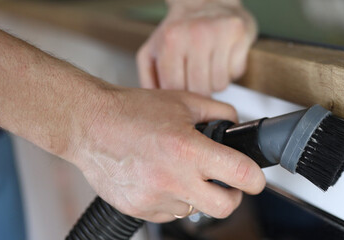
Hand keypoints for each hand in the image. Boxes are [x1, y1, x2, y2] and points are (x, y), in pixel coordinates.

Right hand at [68, 87, 265, 221]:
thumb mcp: (184, 101)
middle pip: (225, 208)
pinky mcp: (140, 209)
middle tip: (227, 184)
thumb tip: (238, 127)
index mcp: (188, 149)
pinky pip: (171, 213)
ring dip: (198, 195)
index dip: (256, 180)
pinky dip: (174, 199)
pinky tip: (162, 178)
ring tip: (183, 172)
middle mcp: (173, 178)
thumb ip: (219, 112)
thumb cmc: (131, 111)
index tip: (256, 179)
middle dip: (233, 197)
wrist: (87, 125)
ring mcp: (155, 197)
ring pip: (196, 210)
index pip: (240, 175)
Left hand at [137, 0, 256, 95]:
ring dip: (215, 82)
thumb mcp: (154, 50)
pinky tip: (223, 58)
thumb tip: (157, 104)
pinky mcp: (238, 32)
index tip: (182, 89)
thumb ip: (149, 78)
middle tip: (197, 78)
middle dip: (199, 91)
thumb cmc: (180, 29)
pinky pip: (236, 73)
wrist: (206, 2)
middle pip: (200, 89)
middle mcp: (194, 34)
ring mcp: (218, 32)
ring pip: (220, 85)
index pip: (176, 88)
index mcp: (170, 39)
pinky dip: (231, 71)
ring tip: (209, 67)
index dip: (180, 95)